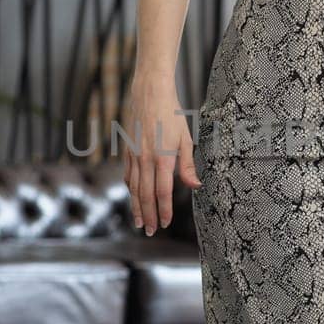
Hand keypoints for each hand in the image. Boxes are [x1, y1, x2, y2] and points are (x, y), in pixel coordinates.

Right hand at [122, 76, 200, 234]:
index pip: (162, 192)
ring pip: (133, 188)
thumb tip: (195, 186)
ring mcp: (133, 155)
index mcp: (163, 158)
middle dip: (148, 215)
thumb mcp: (185, 139)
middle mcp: (145, 159)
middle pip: (145, 195)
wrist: (150, 92)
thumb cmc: (172, 114)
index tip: (165, 223)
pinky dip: (131, 189)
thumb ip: (188, 165)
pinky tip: (134, 196)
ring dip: (136, 207)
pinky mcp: (127, 149)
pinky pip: (128, 174)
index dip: (163, 210)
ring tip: (140, 222)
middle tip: (151, 231)